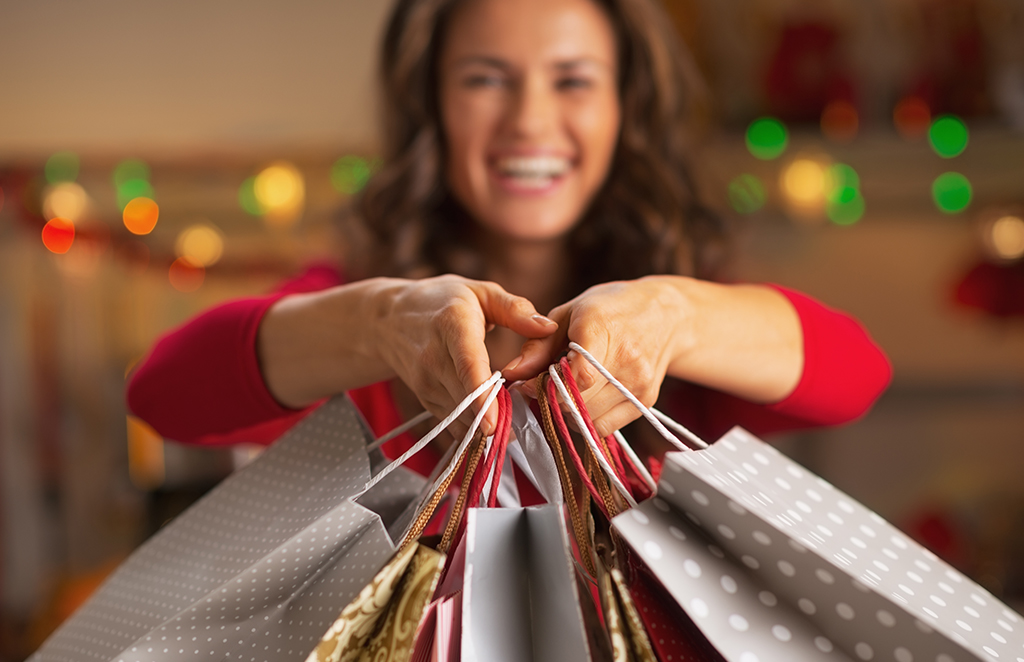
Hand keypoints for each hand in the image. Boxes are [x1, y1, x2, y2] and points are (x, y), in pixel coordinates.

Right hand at [259, 275, 557, 437]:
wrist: (388, 320)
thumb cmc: (442, 301)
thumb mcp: (480, 292)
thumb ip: (515, 309)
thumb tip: (548, 328)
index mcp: (452, 326)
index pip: (467, 366)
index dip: (481, 396)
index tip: (495, 423)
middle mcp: (434, 359)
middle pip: (467, 400)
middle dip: (499, 417)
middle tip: (528, 421)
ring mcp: (427, 384)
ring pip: (462, 418)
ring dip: (489, 424)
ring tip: (516, 420)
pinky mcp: (427, 401)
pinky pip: (455, 423)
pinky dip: (477, 427)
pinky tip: (496, 420)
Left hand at [501, 277, 803, 436]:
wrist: (666, 314)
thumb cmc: (609, 309)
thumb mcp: (569, 314)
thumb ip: (538, 346)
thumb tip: (510, 374)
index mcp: (602, 328)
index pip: (576, 376)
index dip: (546, 386)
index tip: (529, 383)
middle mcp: (626, 358)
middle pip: (578, 402)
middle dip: (550, 400)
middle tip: (542, 387)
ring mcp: (638, 383)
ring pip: (589, 419)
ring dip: (567, 413)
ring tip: (563, 391)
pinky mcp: (645, 401)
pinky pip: (605, 428)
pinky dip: (587, 420)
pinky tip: (583, 399)